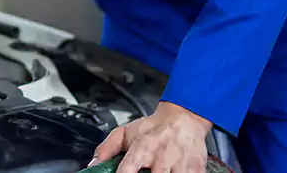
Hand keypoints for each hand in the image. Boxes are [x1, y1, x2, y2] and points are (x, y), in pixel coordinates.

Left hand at [90, 101, 211, 172]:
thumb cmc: (153, 128)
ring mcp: (179, 165)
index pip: (126, 171)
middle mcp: (160, 157)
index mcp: (141, 148)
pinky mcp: (195, 170)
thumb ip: (106, 149)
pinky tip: (171, 172)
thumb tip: (92, 164)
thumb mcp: (126, 132)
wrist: (183, 118)